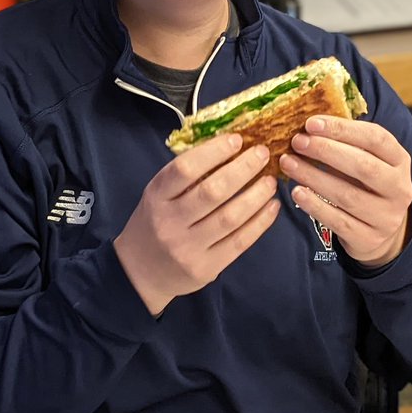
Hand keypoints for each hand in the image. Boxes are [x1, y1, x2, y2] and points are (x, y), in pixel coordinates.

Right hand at [113, 134, 279, 314]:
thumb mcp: (158, 196)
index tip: (236, 140)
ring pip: (230, 217)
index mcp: (156, 197)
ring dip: (256, 196)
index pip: (184, 169)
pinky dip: (260, 222)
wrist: (140, 273)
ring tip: (270, 181)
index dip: (213, 152)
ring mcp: (188, 248)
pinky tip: (271, 207)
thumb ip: (185, 176)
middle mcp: (170, 222)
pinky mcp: (206, 267)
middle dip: (242, 169)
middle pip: (212, 192)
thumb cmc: (154, 224)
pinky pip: (239, 242)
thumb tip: (228, 148)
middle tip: (262, 154)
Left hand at [279, 115, 411, 267]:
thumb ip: (346, 144)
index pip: (376, 138)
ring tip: (288, 163)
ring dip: (314, 177)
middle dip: (326, 151)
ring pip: (347, 195)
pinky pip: (339, 221)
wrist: (383, 234)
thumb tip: (308, 125)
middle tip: (297, 142)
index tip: (311, 123)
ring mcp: (386, 216)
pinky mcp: (369, 239)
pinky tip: (297, 191)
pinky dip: (315, 205)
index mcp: (400, 161)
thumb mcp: (368, 162)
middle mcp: (399, 188)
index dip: (343, 129)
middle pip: (363, 166)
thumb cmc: (367, 186)